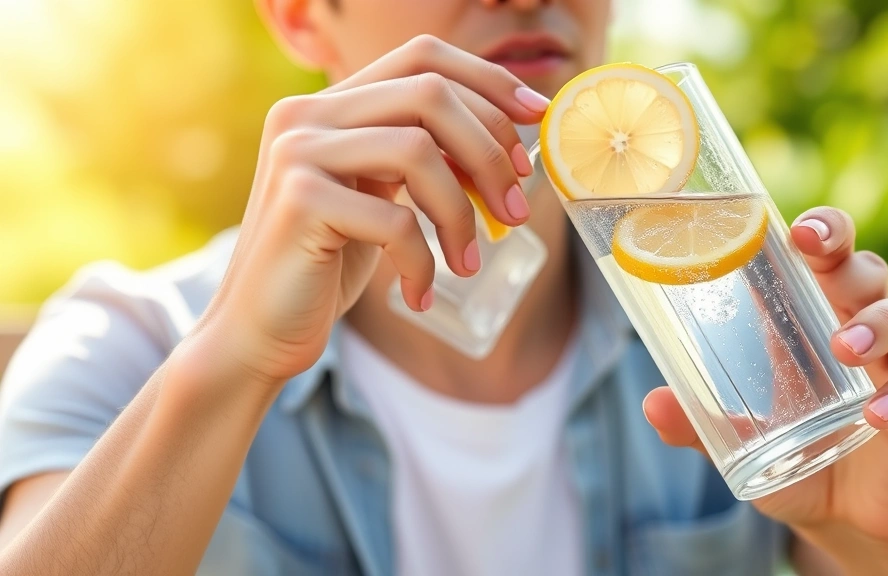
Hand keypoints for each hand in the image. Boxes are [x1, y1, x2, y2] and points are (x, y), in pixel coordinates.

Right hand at [198, 35, 547, 383]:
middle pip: (431, 94)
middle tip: (515, 210)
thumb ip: (421, 159)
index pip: (422, 57)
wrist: (258, 330)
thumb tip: (506, 145)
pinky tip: (421, 293)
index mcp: (331, 105)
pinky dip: (423, 262)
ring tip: (468, 262)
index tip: (536, 117)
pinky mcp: (299, 202)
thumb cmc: (327, 265)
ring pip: (418, 151)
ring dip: (462, 214)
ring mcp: (298, 153)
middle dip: (490, 151)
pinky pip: (395, 220)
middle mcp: (307, 114)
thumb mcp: (379, 198)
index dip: (488, 81)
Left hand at [643, 207, 887, 539]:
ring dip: (877, 323)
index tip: (793, 224)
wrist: (845, 514)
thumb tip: (653, 404)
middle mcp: (855, 329)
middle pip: (864, 269)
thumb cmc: (792, 451)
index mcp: (808, 321)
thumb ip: (695, 423)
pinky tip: (877, 411)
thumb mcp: (736, 438)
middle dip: (842, 251)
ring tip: (844, 347)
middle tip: (814, 247)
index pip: (819, 256)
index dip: (816, 230)